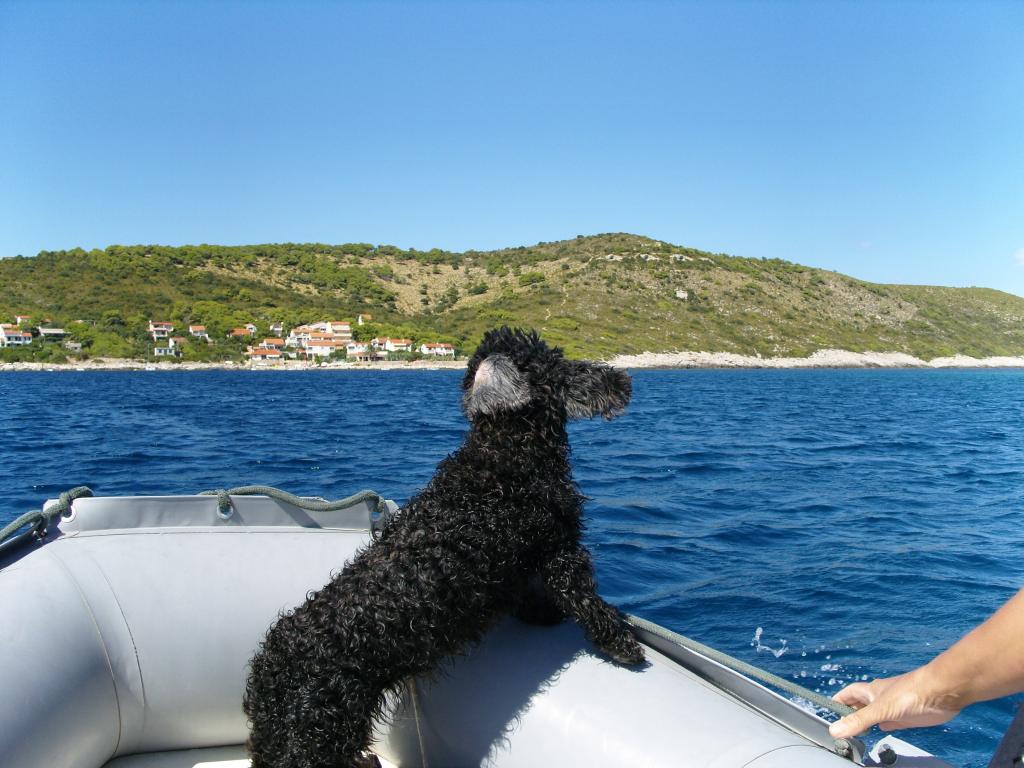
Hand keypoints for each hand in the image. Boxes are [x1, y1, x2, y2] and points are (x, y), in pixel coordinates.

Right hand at [828, 668, 962, 738]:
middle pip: (861, 704)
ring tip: (858, 731)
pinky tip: (884, 728)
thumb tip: (834, 730)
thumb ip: (859, 721)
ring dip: (867, 720)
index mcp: (871, 691)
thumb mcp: (880, 709)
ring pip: (876, 712)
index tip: (829, 709)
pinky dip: (885, 725)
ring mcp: (895, 706)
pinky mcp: (908, 716)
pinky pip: (892, 720)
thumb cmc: (911, 693)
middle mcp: (881, 697)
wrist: (941, 691)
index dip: (838, 700)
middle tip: (842, 726)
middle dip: (851, 712)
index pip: (848, 694)